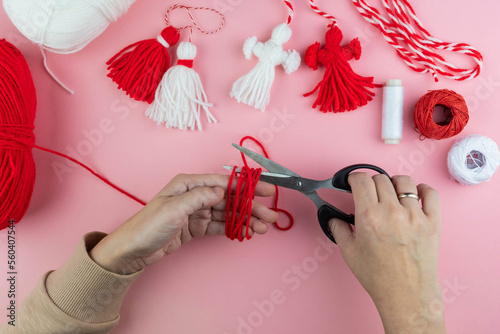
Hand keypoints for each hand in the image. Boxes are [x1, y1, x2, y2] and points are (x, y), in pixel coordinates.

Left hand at [90, 174, 277, 274]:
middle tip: (270, 214)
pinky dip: (234, 228)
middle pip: (230, 199)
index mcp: (188, 185)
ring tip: (263, 227)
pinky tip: (247, 231)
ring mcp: (196, 212)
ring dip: (246, 219)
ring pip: (228, 214)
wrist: (133, 250)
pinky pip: (220, 226)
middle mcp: (194, 195)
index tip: (265, 191)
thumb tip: (221, 191)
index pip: (223, 183)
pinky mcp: (196, 227)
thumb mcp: (172, 209)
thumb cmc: (147, 226)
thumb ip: (199, 198)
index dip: (246, 187)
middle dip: (251, 206)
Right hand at [329, 174, 445, 332]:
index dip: (355, 177)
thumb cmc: (378, 277)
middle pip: (381, 178)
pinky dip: (422, 189)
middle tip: (370, 192)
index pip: (362, 180)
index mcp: (369, 217)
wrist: (405, 294)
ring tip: (392, 192)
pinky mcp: (432, 222)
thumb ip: (338, 229)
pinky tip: (415, 194)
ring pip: (405, 181)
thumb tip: (332, 217)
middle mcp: (392, 212)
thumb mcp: (349, 252)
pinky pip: (430, 193)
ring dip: (394, 183)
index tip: (354, 181)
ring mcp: (414, 216)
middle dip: (372, 182)